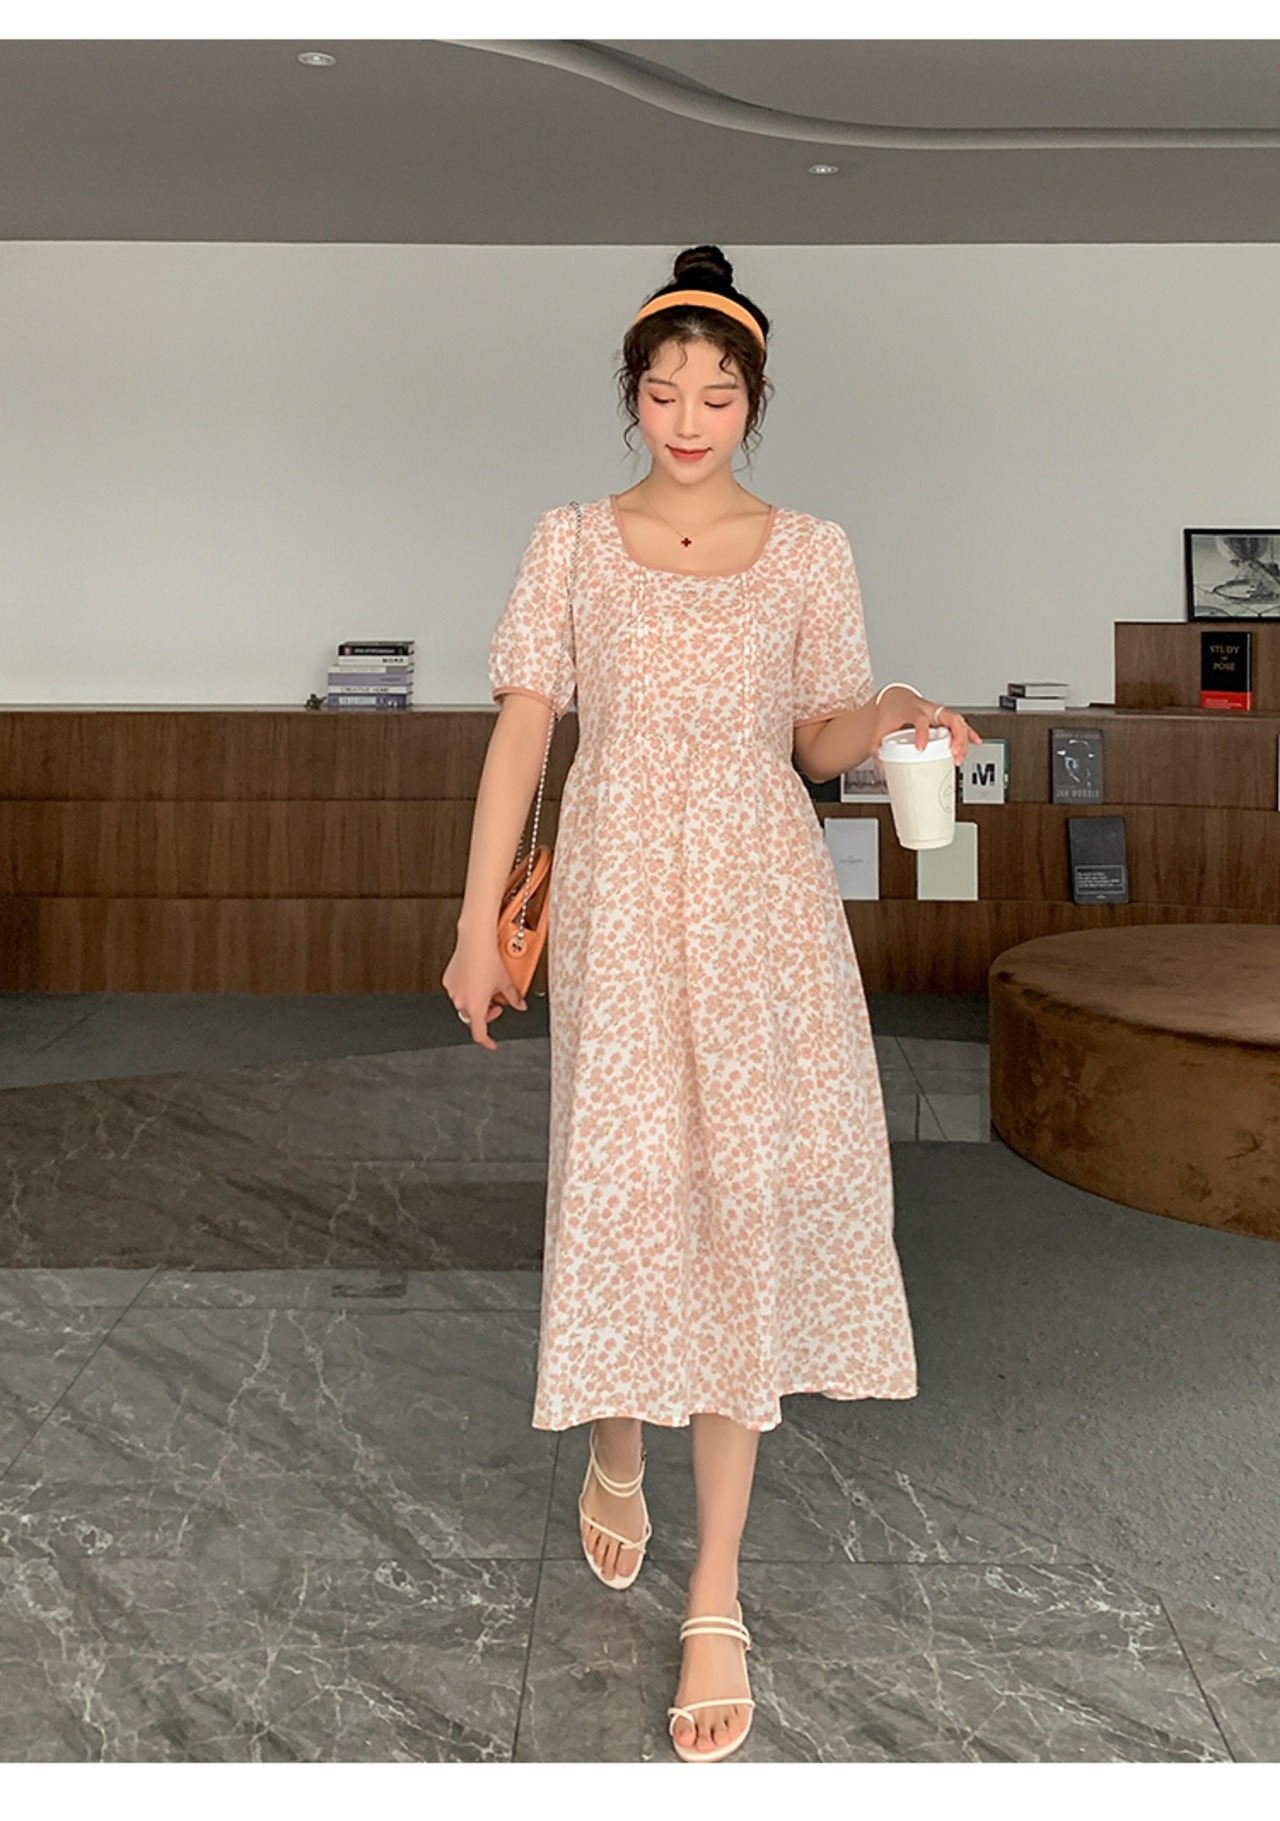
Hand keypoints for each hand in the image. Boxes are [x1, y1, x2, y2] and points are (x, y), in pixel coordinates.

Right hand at [442, 932, 526, 1050]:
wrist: (476, 941)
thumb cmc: (489, 960)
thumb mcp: (506, 982)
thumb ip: (514, 998)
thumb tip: (521, 1005)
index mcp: (475, 1007)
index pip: (479, 1033)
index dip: (487, 1042)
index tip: (492, 1044)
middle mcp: (461, 1001)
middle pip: (472, 1017)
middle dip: (485, 1014)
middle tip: (496, 1004)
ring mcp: (453, 991)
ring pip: (464, 1004)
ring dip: (476, 1001)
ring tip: (487, 988)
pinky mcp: (448, 980)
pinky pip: (458, 991)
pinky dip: (467, 990)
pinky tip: (476, 978)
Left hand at [874, 687, 982, 763]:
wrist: (896, 699)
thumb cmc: (892, 712)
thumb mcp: (880, 727)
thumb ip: (877, 746)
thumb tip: (881, 763)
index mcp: (913, 710)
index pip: (920, 719)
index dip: (922, 734)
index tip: (921, 748)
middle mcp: (929, 709)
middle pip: (949, 718)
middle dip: (955, 736)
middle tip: (953, 753)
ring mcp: (939, 713)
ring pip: (958, 721)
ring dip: (963, 739)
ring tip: (960, 756)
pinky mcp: (944, 718)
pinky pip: (960, 724)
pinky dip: (969, 733)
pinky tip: (976, 742)